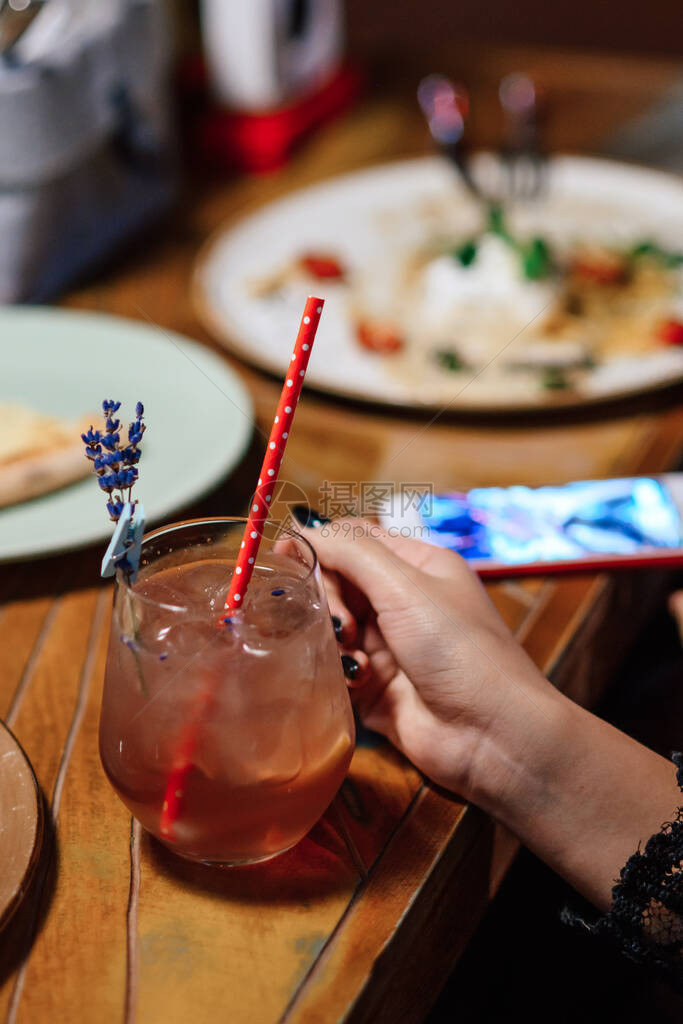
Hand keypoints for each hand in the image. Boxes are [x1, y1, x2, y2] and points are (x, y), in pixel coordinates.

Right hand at [306, 520, 558, 801]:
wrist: (492, 734)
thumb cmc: (460, 650)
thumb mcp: (406, 586)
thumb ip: (352, 552)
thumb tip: (307, 529)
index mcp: (418, 566)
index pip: (355, 540)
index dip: (318, 545)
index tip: (284, 555)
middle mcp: (402, 601)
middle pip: (337, 582)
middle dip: (329, 598)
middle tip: (343, 624)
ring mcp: (388, 645)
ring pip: (332, 625)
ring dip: (334, 636)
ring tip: (352, 654)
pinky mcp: (376, 687)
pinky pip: (336, 667)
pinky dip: (341, 670)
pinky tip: (360, 679)